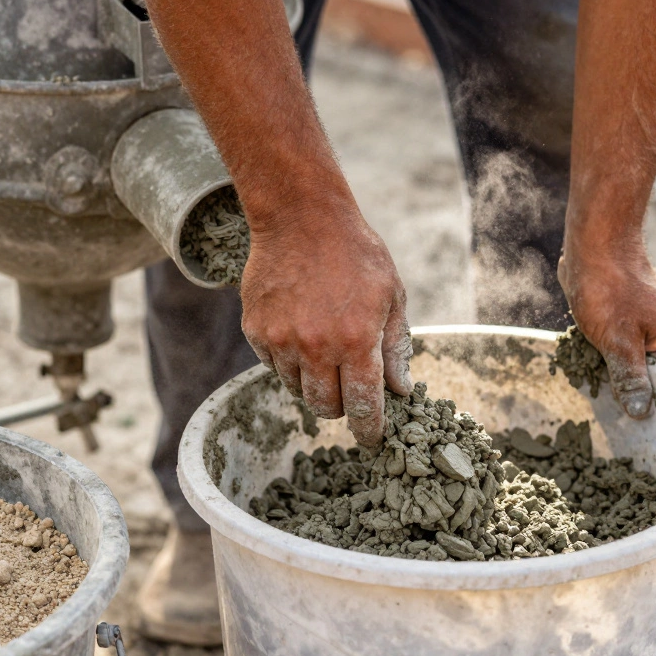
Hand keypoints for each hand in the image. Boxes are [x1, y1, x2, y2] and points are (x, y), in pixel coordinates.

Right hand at [240, 197, 412, 446]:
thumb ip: (395, 346)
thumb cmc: (355, 253)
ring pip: (297, 389)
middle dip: (341, 406)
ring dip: (314, 382)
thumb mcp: (391, 295)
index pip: (363, 406)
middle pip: (326, 407)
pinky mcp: (256, 330)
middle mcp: (316, 347)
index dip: (369, 429)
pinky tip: (300, 330)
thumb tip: (399, 390)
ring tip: (324, 348)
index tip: (371, 438)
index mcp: (356, 341)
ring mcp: (281, 340)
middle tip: (349, 386)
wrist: (300, 217)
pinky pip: (273, 366)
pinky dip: (288, 360)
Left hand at [558, 240, 655, 418]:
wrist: (593, 244)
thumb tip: (642, 413)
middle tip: (616, 421)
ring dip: (619, 378)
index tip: (644, 434)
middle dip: (637, 397)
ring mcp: (647, 327)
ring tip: (602, 399)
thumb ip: (630, 378)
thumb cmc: (608, 288)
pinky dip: (609, 360)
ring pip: (637, 365)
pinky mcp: (627, 320)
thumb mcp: (618, 341)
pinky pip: (622, 350)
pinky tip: (592, 369)